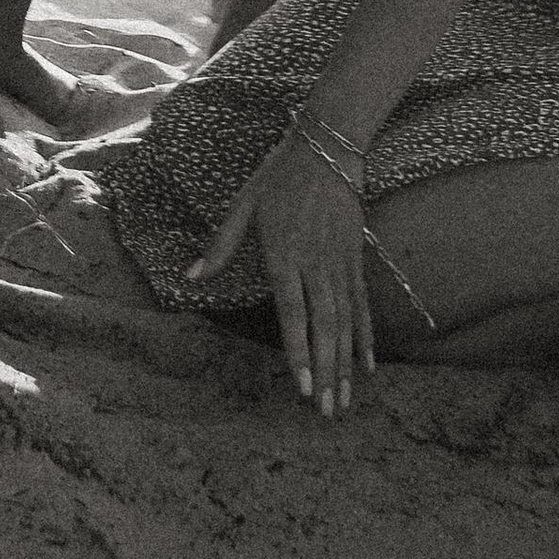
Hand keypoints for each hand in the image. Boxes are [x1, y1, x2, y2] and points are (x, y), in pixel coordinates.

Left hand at [189, 129, 374, 417]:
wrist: (328, 146)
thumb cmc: (279, 175)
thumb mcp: (243, 204)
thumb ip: (222, 244)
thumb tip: (191, 276)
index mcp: (284, 253)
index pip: (293, 311)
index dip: (298, 350)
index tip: (302, 387)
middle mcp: (316, 264)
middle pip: (324, 326)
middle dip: (326, 372)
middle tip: (326, 412)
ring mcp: (339, 263)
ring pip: (346, 322)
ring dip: (345, 364)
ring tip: (344, 401)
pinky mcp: (355, 259)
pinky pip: (362, 305)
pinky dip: (366, 338)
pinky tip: (367, 367)